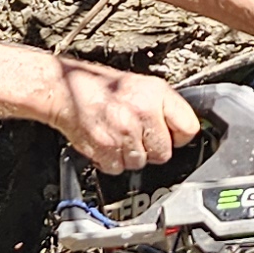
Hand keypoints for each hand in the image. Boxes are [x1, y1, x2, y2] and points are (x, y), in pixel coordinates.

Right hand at [47, 58, 203, 174]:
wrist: (64, 89)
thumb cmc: (100, 86)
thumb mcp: (140, 85)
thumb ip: (163, 106)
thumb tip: (182, 129)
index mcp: (156, 93)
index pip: (188, 128)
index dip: (180, 135)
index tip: (173, 136)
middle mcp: (142, 111)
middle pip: (164, 152)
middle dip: (152, 148)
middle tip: (138, 135)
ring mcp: (124, 131)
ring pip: (140, 163)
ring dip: (130, 155)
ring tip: (119, 135)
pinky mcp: (106, 148)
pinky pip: (118, 168)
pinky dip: (111, 160)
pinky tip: (107, 142)